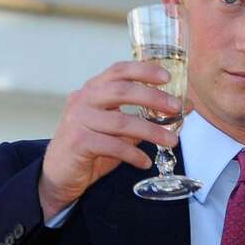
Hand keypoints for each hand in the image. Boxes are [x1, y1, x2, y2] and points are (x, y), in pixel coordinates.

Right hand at [38, 61, 184, 220]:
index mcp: (94, 89)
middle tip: (176, 108)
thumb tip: (184, 106)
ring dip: (151, 131)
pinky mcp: (77, 142)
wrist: (59, 174)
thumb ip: (146, 116)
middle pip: (121, 91)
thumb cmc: (93, 146)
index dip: (143, 70)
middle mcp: (83, 99)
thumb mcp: (120, 128)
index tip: (167, 77)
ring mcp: (78, 120)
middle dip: (152, 98)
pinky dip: (133, 154)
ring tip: (171, 141)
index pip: (119, 70)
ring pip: (120, 121)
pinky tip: (145, 162)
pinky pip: (112, 146)